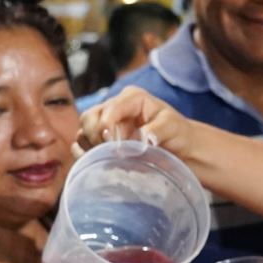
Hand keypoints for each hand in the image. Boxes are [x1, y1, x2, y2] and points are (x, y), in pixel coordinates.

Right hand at [77, 86, 193, 157]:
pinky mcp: (100, 141)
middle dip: (97, 138)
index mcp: (131, 98)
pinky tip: (100, 163)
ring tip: (111, 159)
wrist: (181, 150)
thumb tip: (141, 139)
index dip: (107, 128)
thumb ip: (157, 131)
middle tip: (113, 154)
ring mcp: (105, 124)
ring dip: (92, 148)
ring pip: (83, 133)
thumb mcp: (173, 128)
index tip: (115, 146)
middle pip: (89, 119)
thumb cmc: (178, 134)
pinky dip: (86, 156)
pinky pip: (81, 147)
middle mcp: (114, 108)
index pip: (109, 110)